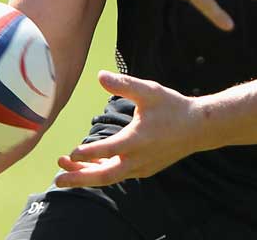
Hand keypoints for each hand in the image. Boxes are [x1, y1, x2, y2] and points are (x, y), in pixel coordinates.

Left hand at [54, 71, 198, 187]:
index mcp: (137, 140)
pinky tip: (88, 164)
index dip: (87, 154)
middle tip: (57, 179)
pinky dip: (102, 172)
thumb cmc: (172, 107)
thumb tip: (99, 76)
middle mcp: (138, 159)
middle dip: (79, 178)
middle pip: (104, 176)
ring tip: (64, 169)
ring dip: (87, 175)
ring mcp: (142, 167)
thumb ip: (123, 84)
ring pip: (110, 177)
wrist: (199, 128)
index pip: (107, 151)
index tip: (70, 152)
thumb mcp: (148, 91)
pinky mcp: (145, 169)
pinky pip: (119, 174)